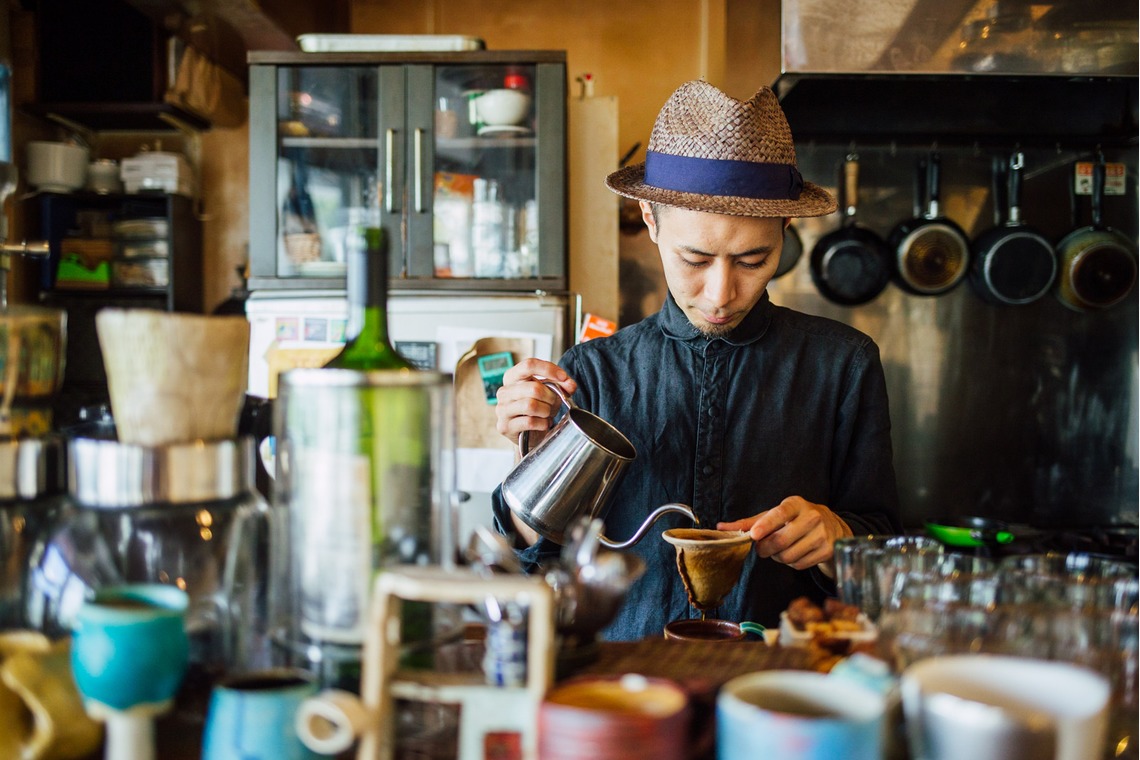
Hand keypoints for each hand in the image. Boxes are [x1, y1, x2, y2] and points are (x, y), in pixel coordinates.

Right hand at [494, 358, 577, 444]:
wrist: (529, 435)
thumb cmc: (538, 409)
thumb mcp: (550, 392)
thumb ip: (562, 385)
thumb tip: (570, 385)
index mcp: (512, 377)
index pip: (529, 365)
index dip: (548, 369)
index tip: (563, 377)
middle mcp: (503, 392)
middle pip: (534, 388)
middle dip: (550, 397)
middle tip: (553, 403)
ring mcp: (502, 409)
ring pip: (531, 405)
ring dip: (546, 411)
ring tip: (546, 414)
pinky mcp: (504, 426)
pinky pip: (530, 422)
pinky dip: (542, 424)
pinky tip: (543, 424)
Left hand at [718, 496, 852, 577]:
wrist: (832, 526)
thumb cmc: (795, 519)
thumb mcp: (774, 515)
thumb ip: (749, 522)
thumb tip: (720, 528)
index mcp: (796, 504)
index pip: (779, 514)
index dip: (766, 525)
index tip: (754, 535)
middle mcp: (812, 516)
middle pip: (781, 540)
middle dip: (766, 548)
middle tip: (762, 548)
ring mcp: (822, 534)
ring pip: (789, 555)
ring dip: (778, 557)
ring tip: (781, 549)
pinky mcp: (827, 550)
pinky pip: (799, 565)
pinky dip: (792, 563)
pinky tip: (795, 553)